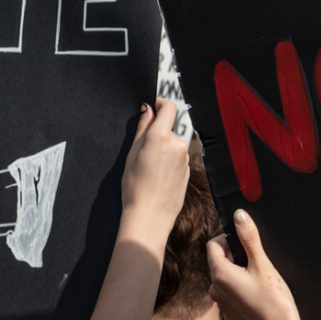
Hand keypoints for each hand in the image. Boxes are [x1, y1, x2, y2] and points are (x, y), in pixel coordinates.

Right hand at [121, 101, 189, 240]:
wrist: (150, 215)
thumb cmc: (135, 187)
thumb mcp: (132, 153)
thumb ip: (143, 128)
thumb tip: (149, 109)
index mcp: (160, 137)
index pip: (169, 107)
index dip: (161, 104)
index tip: (153, 107)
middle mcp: (177, 144)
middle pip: (169, 127)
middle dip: (157, 133)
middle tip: (142, 149)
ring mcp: (185, 157)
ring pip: (173, 144)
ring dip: (163, 148)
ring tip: (149, 167)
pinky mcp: (188, 169)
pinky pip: (177, 157)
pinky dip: (169, 161)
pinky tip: (158, 176)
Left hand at [206, 210, 301, 319]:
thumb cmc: (274, 301)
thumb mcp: (263, 264)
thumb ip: (249, 238)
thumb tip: (239, 215)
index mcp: (220, 274)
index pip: (213, 244)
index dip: (229, 238)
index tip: (246, 242)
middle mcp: (215, 288)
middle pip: (219, 260)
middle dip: (236, 256)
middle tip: (258, 262)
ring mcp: (220, 303)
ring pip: (225, 277)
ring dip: (239, 273)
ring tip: (260, 280)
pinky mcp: (228, 313)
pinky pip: (230, 293)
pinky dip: (241, 288)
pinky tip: (258, 294)